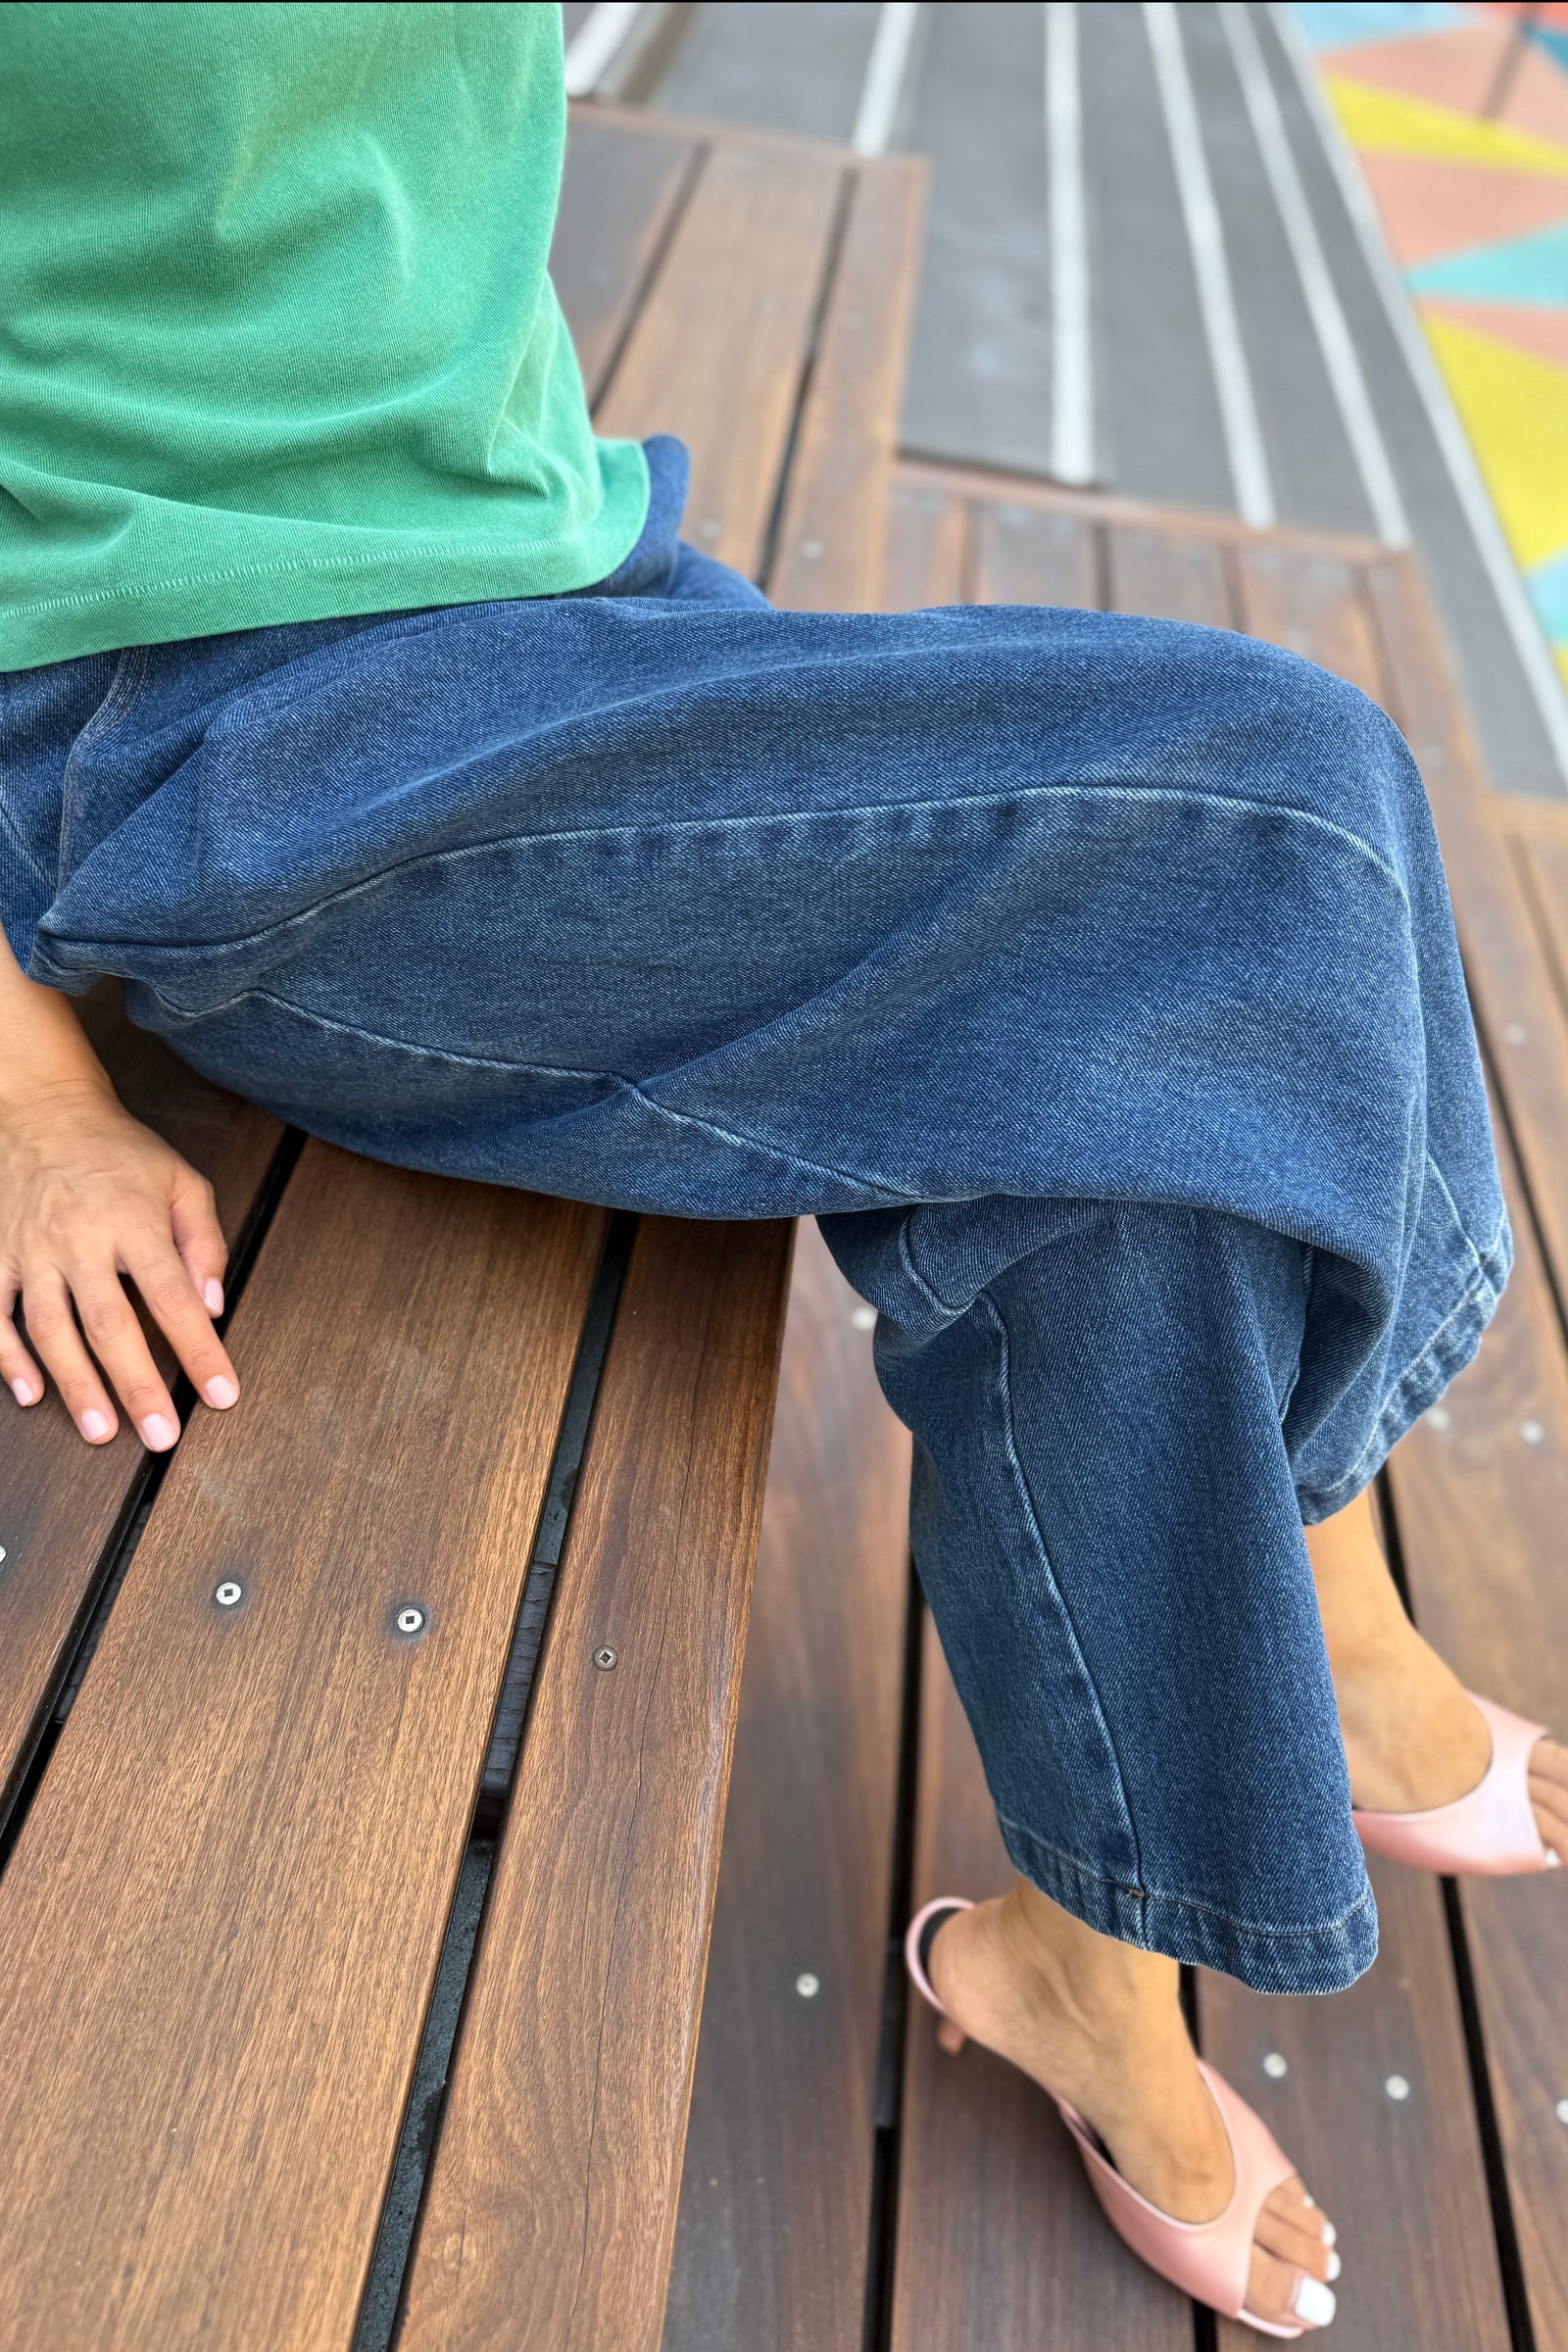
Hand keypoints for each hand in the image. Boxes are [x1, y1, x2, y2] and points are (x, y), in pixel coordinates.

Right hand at [0, 1078, 238, 1448]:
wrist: (42, 1110)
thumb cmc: (119, 1153)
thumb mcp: (182, 1181)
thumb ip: (205, 1243)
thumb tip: (214, 1305)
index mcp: (134, 1221)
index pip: (174, 1297)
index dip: (198, 1350)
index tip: (221, 1393)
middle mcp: (80, 1239)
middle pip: (110, 1324)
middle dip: (137, 1384)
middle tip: (160, 1436)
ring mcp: (31, 1250)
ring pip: (51, 1329)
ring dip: (75, 1385)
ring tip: (100, 1431)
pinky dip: (8, 1357)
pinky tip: (30, 1394)